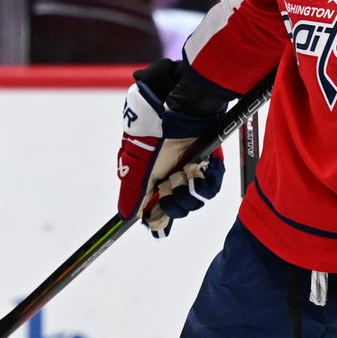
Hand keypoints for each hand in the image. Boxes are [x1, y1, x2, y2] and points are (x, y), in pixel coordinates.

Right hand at [116, 59, 225, 237]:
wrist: (182, 113)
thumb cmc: (155, 138)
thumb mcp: (138, 167)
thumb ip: (133, 192)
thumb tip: (126, 217)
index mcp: (150, 179)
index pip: (154, 209)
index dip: (157, 218)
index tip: (159, 224)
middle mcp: (170, 177)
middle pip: (176, 209)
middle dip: (174, 200)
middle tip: (172, 181)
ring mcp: (189, 172)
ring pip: (193, 201)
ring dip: (189, 189)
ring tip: (186, 170)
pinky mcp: (208, 166)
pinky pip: (210, 188)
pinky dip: (205, 183)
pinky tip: (198, 169)